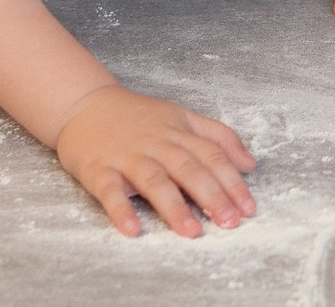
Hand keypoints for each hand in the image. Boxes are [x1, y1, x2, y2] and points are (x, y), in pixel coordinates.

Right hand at [53, 85, 257, 237]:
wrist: (84, 103)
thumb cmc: (137, 117)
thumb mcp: (182, 117)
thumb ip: (217, 136)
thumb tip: (250, 163)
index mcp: (179, 131)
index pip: (212, 155)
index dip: (232, 181)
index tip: (248, 207)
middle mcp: (157, 143)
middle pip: (189, 168)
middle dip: (212, 196)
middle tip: (230, 222)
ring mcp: (127, 156)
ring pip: (154, 180)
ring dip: (174, 207)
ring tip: (192, 232)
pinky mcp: (98, 169)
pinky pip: (110, 191)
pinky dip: (121, 210)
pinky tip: (132, 229)